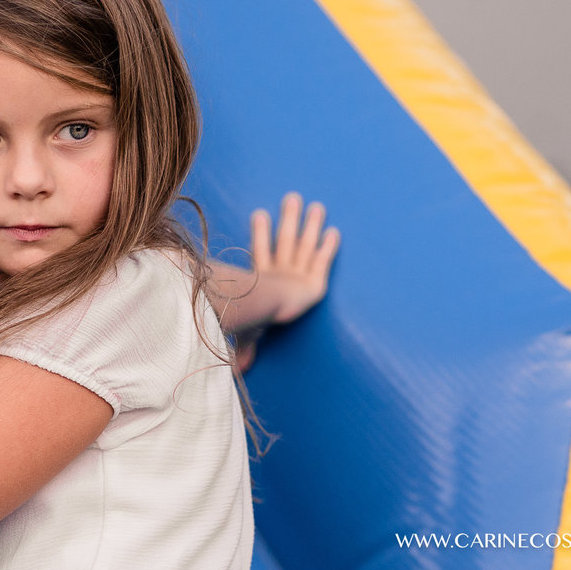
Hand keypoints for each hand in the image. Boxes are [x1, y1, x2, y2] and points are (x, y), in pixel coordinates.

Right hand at [232, 192, 339, 372]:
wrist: (264, 309)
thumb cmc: (250, 319)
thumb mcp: (245, 333)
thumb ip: (244, 349)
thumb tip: (235, 372)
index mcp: (260, 278)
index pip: (260, 251)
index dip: (260, 232)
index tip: (260, 212)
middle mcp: (279, 271)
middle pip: (285, 239)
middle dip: (290, 218)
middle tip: (293, 198)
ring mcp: (297, 272)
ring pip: (305, 244)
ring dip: (311, 225)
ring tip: (318, 206)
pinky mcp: (314, 280)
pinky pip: (323, 260)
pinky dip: (329, 247)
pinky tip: (335, 232)